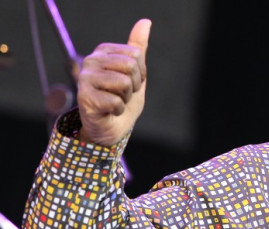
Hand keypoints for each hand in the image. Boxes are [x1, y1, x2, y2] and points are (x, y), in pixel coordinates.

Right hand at [76, 19, 150, 145]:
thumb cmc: (123, 100)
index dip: (140, 74)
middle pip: (130, 66)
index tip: (132, 83)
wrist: (112, 127)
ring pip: (124, 83)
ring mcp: (85, 77)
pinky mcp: (84, 97)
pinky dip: (118, 110)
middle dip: (134, 86)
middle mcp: (91, 60)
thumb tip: (145, 22)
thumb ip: (139, 48)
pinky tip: (109, 110)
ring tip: (116, 101)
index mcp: (104, 51)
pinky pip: (116, 101)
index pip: (136, 55)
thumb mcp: (136, 74)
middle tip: (124, 94)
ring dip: (126, 99)